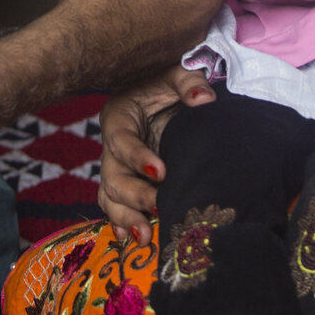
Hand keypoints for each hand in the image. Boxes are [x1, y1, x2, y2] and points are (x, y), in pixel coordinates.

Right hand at [96, 65, 214, 242]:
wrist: (160, 96)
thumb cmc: (166, 85)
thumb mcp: (176, 75)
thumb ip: (189, 82)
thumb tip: (204, 99)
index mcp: (118, 117)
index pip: (121, 140)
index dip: (137, 158)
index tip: (161, 172)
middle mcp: (112, 146)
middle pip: (112, 176)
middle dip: (134, 195)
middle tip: (159, 207)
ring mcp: (116, 167)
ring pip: (110, 196)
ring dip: (125, 217)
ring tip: (145, 236)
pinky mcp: (125, 182)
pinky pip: (115, 205)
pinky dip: (121, 223)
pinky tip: (134, 239)